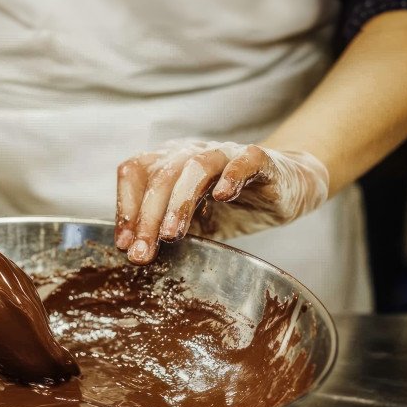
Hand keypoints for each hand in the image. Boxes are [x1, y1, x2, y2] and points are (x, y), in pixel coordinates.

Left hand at [115, 139, 328, 263]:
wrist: (282, 191)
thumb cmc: (228, 208)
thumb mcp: (190, 224)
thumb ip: (164, 231)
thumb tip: (132, 253)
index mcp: (167, 163)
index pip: (135, 173)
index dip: (125, 208)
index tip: (124, 245)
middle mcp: (191, 152)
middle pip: (161, 176)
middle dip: (147, 217)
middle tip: (143, 253)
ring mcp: (225, 153)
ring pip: (196, 167)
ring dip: (179, 202)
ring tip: (171, 234)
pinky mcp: (259, 158)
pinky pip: (244, 161)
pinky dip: (231, 176)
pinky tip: (222, 197)